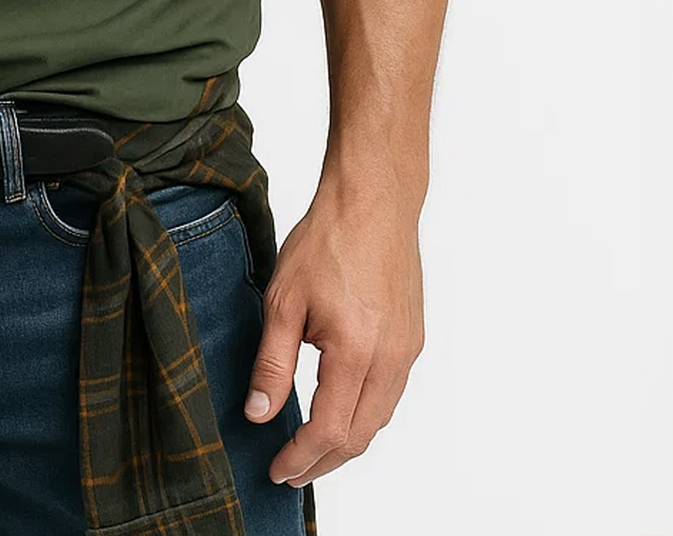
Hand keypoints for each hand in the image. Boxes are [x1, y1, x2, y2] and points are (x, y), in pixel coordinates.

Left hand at [242, 171, 425, 488]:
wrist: (373, 201)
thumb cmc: (327, 240)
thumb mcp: (283, 300)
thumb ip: (272, 363)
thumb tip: (259, 415)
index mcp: (356, 352)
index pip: (329, 430)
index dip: (301, 457)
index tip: (276, 470)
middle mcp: (391, 358)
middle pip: (360, 436)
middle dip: (324, 461)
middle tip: (290, 471)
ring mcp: (407, 349)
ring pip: (380, 418)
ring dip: (347, 441)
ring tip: (312, 449)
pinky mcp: (413, 337)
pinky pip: (391, 393)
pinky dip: (366, 414)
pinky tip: (342, 409)